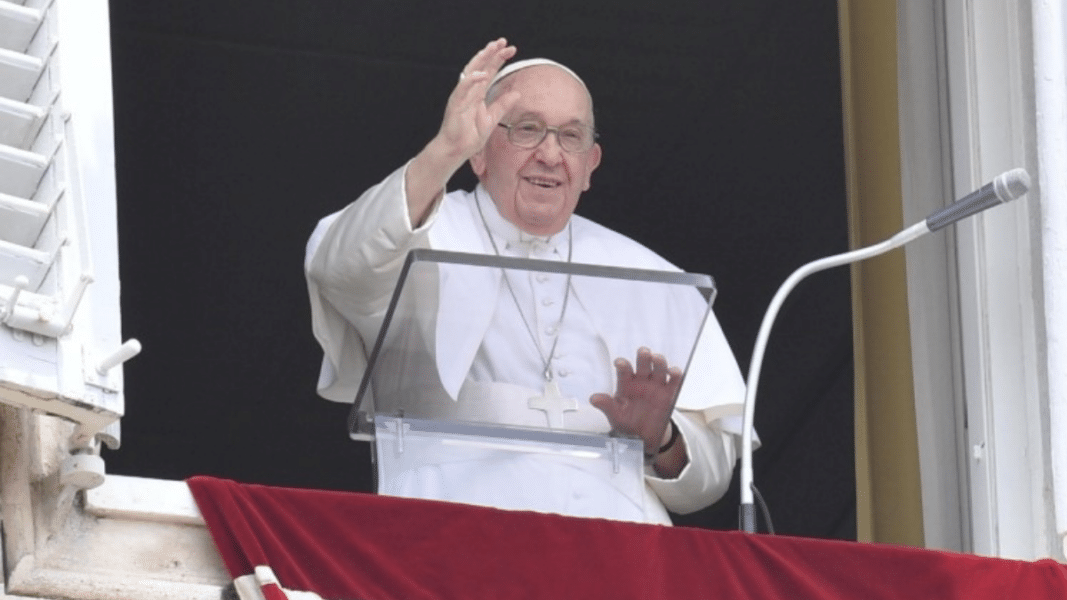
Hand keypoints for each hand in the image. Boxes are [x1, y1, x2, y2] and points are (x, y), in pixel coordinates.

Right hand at [406, 38, 520, 223]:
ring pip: (470, 72)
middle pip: (481, 66)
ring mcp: (461, 96)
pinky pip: (462, 89)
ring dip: (481, 60)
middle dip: (492, 53)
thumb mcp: (492, 118)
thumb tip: (517, 93)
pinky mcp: (455, 105)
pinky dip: (471, 80)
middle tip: (504, 42)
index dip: (499, 59)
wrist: (456, 150)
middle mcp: (469, 91)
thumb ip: (503, 105)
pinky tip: (481, 74)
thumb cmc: (470, 135)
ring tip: (491, 49)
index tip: (511, 49)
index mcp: (478, 93)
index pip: (489, 71)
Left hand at [590, 347, 683, 453]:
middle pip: (643, 363)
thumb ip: (606, 405)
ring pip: (659, 367)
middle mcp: (641, 380)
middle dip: (643, 356)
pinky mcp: (669, 392)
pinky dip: (675, 374)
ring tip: (657, 359)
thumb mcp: (615, 415)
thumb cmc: (627, 422)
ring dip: (659, 361)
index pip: (624, 369)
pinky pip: (674, 380)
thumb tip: (593, 399)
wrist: (643, 437)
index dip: (622, 364)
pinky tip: (673, 372)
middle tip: (643, 352)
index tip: (619, 363)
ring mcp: (656, 385)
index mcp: (626, 383)